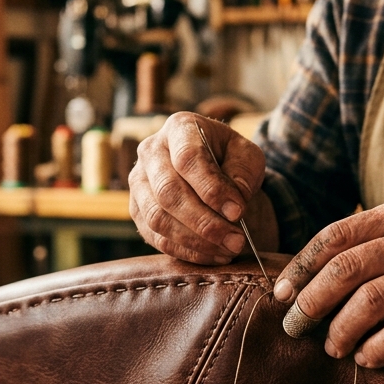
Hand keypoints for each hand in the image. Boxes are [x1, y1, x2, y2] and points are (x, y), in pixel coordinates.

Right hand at [129, 113, 266, 264]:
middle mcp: (150, 151)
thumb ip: (244, 173)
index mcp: (179, 128)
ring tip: (229, 249)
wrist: (210, 167)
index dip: (212, 189)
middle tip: (237, 240)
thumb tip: (234, 204)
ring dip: (196, 241)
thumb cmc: (229, 158)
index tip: (238, 212)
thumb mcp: (246, 155)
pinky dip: (187, 251)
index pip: (188, 158)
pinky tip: (213, 255)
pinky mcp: (137, 210)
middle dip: (205, 222)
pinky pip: (156, 238)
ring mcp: (138, 182)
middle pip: (168, 192)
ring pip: (158, 219)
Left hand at [273, 198, 383, 367]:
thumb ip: (376, 245)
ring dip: (341, 330)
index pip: (335, 235)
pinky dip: (378, 349)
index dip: (301, 267)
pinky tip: (367, 359)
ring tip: (332, 348)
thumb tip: (311, 278)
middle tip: (293, 327)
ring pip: (370, 302)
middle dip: (310, 302)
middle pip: (345, 269)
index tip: (280, 294)